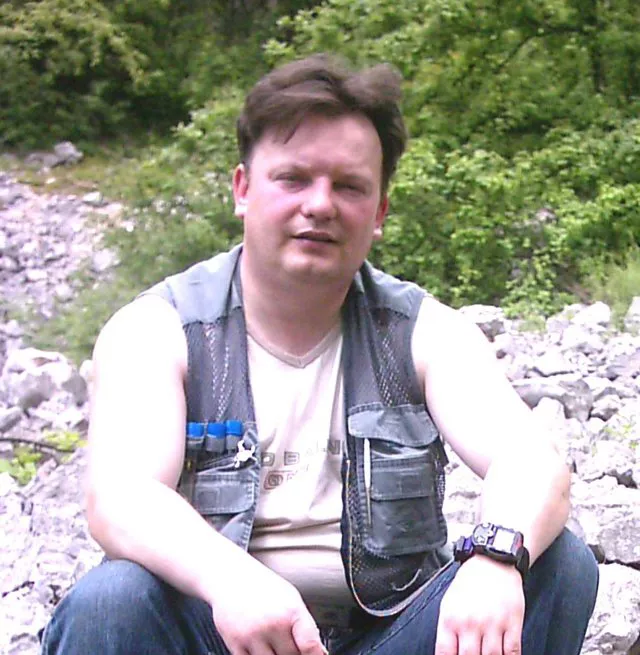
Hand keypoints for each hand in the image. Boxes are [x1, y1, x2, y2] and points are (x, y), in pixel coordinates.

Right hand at [210, 554, 325, 654]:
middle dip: (293, 652)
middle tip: (288, 641)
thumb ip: (305, 626)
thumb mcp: (290, 598)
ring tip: (273, 641)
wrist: (229, 576)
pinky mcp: (235, 644)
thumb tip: (318, 652)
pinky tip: (259, 646)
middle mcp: (273, 624)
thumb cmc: (261, 586)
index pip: (310, 646)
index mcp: (291, 610)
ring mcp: (253, 636)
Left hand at [435, 555, 524, 654]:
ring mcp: (493, 624)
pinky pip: (512, 652)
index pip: (445, 652)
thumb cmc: (469, 583)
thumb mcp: (449, 603)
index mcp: (451, 618)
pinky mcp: (512, 623)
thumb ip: (447, 630)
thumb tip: (448, 653)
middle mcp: (471, 623)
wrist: (493, 562)